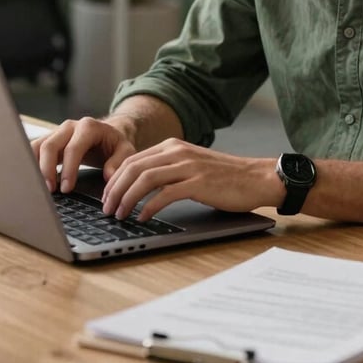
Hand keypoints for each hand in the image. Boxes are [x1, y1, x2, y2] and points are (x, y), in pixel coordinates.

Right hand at [31, 117, 136, 192]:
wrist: (107, 134)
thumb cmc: (115, 144)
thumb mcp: (125, 150)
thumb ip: (119, 162)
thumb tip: (109, 175)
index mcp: (89, 127)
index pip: (73, 148)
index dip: (68, 169)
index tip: (66, 188)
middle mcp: (70, 126)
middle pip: (50, 145)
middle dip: (47, 169)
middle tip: (50, 191)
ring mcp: (57, 132)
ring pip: (38, 146)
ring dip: (35, 167)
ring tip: (39, 188)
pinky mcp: (49, 140)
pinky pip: (34, 150)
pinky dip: (30, 164)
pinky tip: (32, 180)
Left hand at [101, 139, 282, 221]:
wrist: (256, 178)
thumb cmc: (225, 177)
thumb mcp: (191, 165)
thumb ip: (169, 169)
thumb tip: (140, 186)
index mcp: (173, 146)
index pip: (133, 159)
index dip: (115, 179)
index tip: (106, 197)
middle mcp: (178, 151)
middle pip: (134, 167)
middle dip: (115, 189)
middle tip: (106, 208)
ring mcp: (188, 166)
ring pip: (145, 179)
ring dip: (127, 198)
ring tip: (119, 214)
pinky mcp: (199, 182)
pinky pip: (166, 194)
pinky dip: (149, 206)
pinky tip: (143, 217)